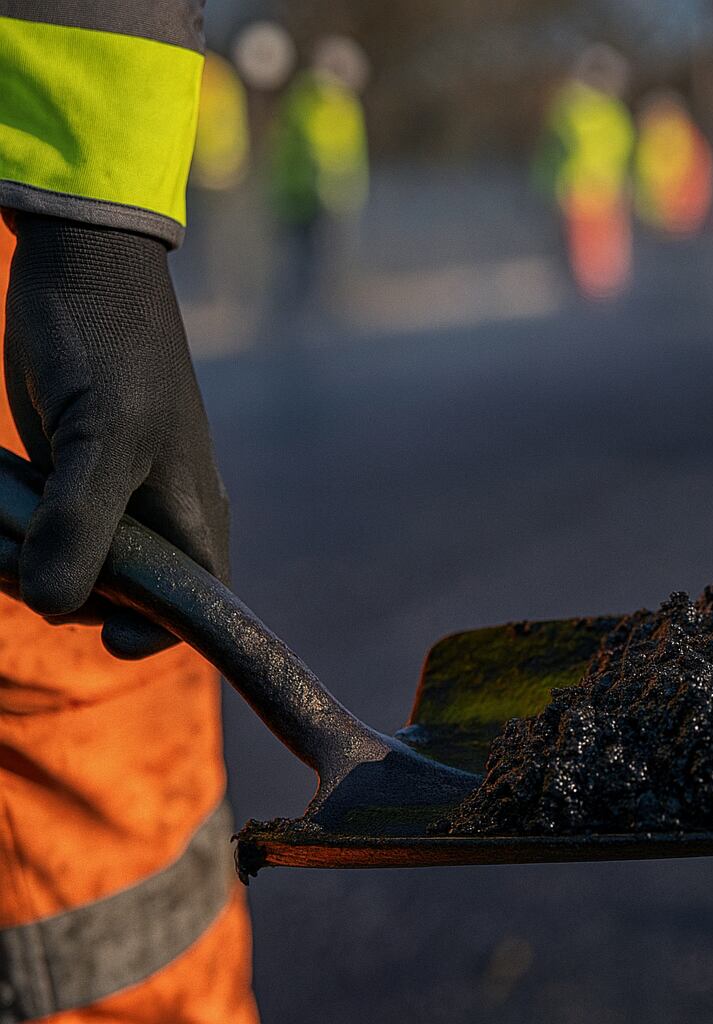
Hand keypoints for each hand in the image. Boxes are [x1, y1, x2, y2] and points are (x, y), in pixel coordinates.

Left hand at [3, 211, 228, 658]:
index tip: (90, 625)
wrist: (80, 261)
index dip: (142, 633)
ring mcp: (110, 496)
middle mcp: (158, 516)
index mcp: (192, 517)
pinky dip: (7, 530)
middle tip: (17, 543)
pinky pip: (37, 530)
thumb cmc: (108, 344)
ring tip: (0, 513)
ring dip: (19, 557)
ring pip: (64, 565)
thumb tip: (51, 604)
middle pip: (111, 598)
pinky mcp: (66, 474)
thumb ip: (79, 524)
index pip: (187, 613)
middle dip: (57, 586)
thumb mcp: (99, 437)